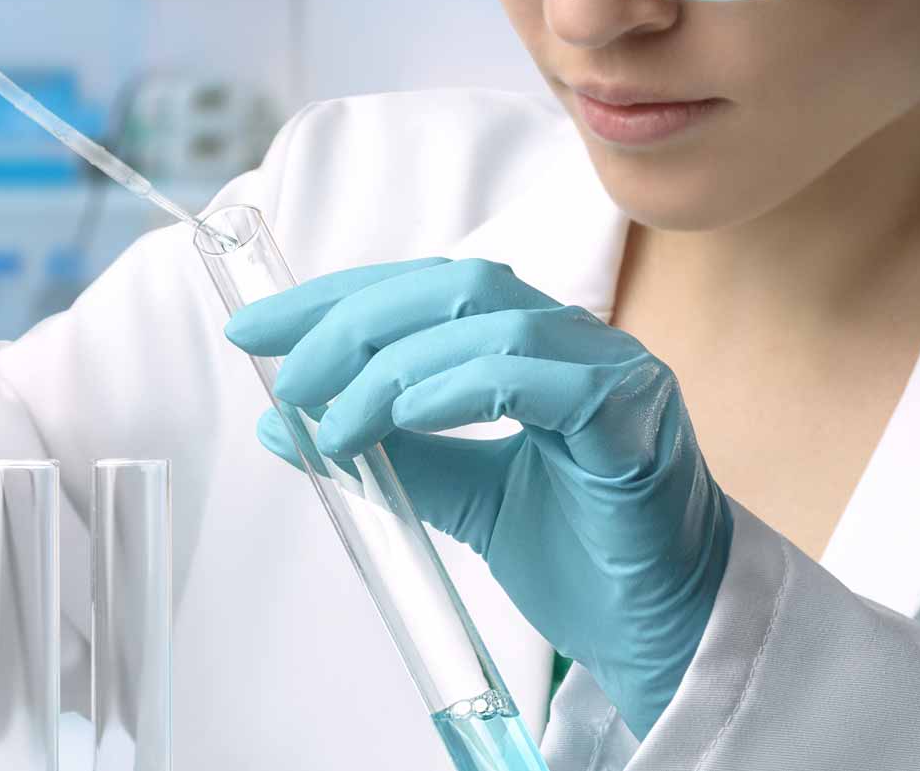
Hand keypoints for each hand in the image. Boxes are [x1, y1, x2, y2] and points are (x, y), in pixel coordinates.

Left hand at [225, 257, 731, 739]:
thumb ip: (383, 450)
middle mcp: (574, 339)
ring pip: (485, 321)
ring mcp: (611, 368)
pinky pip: (534, 376)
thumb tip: (280, 422)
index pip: (423, 289)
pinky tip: (400, 416)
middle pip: (451, 286)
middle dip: (350, 320)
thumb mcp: (459, 496)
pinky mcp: (632, 415)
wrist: (664, 634)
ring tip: (331, 423)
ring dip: (390, 367)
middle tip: (284, 373)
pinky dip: (456, 386)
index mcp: (533, 344)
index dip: (334, 299)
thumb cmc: (580, 558)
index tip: (254, 329)